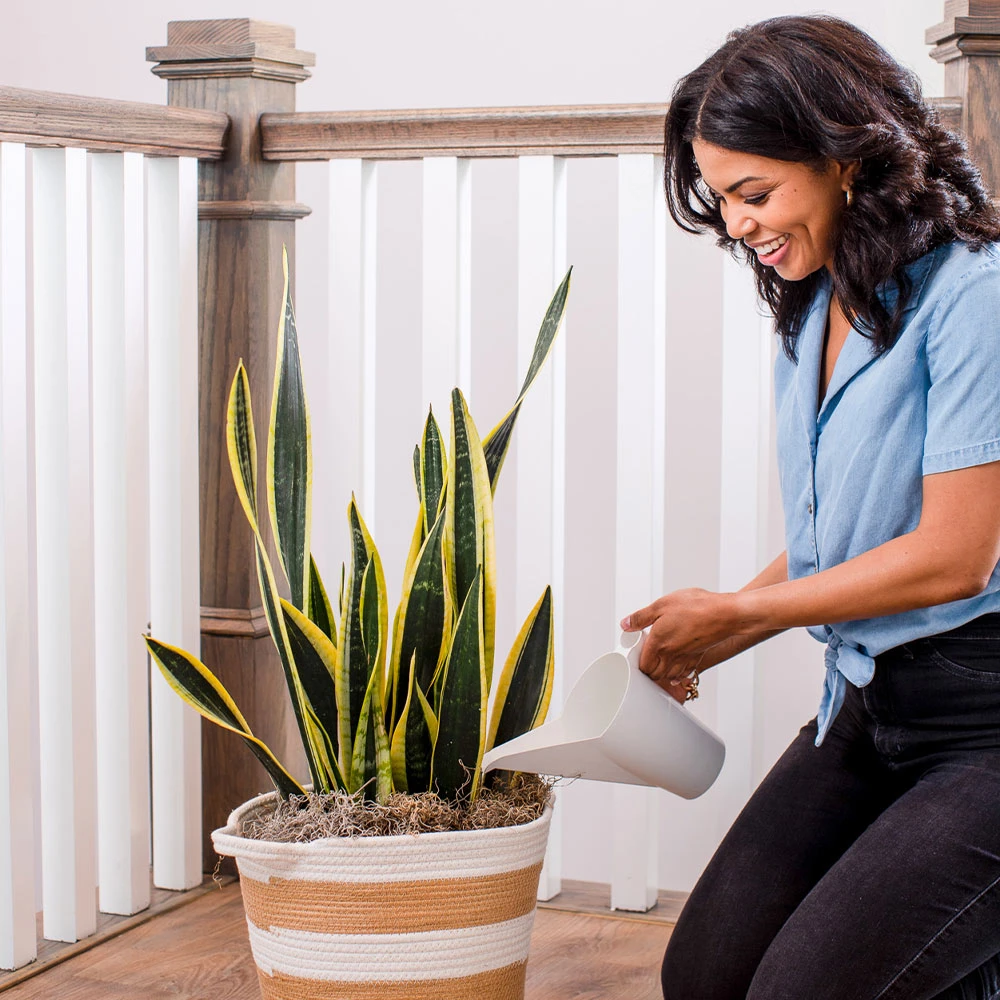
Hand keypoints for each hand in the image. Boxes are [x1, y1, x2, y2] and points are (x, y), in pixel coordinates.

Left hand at [621, 588, 741, 688]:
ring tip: (659, 661)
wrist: (726, 614)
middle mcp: (671, 655)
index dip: (637, 662)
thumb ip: (641, 617)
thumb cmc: (697, 607)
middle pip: (654, 674)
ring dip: (662, 672)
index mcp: (659, 642)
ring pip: (669, 676)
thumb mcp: (662, 605)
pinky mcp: (698, 657)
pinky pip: (684, 673)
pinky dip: (678, 673)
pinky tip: (677, 664)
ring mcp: (686, 658)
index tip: (636, 653)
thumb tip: (626, 624)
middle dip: (648, 669)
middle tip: (646, 658)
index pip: (642, 664)